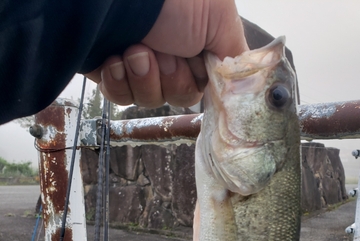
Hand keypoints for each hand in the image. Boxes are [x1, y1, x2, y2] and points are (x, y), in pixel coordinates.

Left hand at [84, 0, 247, 107]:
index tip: (194, 69)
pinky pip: (119, 97)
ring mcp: (139, 64)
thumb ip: (235, 58)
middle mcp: (169, 55)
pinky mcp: (112, 71)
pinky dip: (118, 83)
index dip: (195, 82)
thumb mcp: (220, 20)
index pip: (202, 86)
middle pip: (176, 96)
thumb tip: (247, 88)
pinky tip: (115, 60)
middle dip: (170, 79)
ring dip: (143, 78)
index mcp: (196, 46)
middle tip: (164, 53)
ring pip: (149, 100)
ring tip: (135, 50)